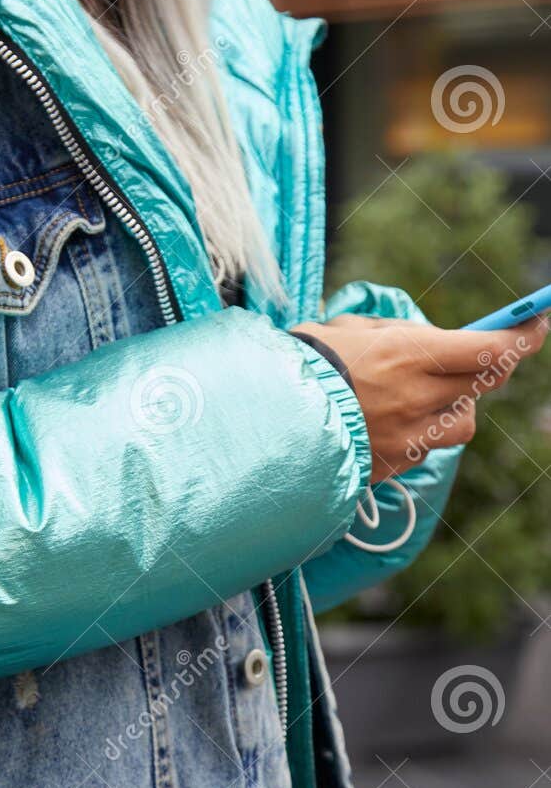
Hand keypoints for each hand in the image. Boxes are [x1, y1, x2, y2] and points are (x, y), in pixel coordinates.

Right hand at [292, 314, 547, 483]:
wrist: (263, 419)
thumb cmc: (303, 363)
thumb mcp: (351, 330)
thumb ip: (399, 335)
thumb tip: (429, 340)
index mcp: (408, 354)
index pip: (489, 348)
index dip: (522, 335)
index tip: (537, 323)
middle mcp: (417, 398)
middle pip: (484, 383)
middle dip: (490, 366)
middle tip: (483, 353)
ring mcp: (408, 437)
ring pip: (463, 422)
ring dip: (455, 406)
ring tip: (421, 395)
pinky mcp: (393, 465)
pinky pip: (428, 447)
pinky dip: (421, 433)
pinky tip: (389, 421)